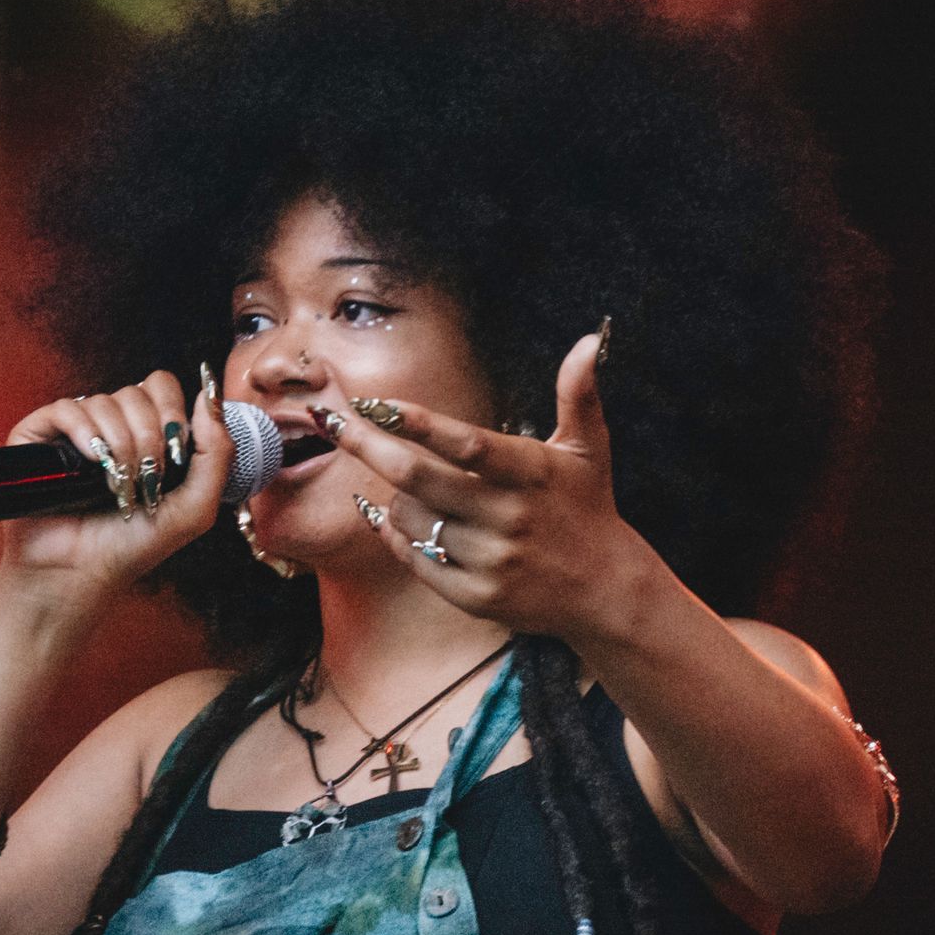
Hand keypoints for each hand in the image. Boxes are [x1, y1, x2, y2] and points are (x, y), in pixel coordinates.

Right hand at [0, 368, 232, 592]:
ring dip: (120, 445)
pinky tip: (91, 460)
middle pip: (138, 391)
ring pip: (105, 401)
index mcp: (146, 434)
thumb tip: (209, 395)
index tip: (173, 454)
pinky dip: (84, 431)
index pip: (163, 386)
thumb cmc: (133, 545)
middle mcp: (111, 426)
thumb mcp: (195, 506)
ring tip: (115, 484)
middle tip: (145, 476)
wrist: (81, 574)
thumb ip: (216, 452)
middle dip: (149, 435)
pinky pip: (67, 408)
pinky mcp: (39, 436)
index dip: (172, 412)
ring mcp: (75, 429)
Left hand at [315, 330, 650, 640]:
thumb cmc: (588, 507)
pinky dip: (391, 532)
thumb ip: (579, 393)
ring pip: (409, 518)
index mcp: (530, 473)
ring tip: (399, 482)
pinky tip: (383, 513)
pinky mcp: (474, 596)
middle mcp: (507, 517)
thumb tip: (589, 339)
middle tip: (330, 420)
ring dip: (391, 494)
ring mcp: (489, 560)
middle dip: (366, 446)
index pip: (465, 444)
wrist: (605, 590)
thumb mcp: (588, 449)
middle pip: (417, 479)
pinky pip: (413, 558)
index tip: (372, 403)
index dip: (416, 423)